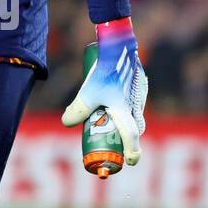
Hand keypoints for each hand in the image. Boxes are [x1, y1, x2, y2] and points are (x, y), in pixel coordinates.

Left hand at [60, 17, 147, 164]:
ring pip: (135, 112)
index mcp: (126, 111)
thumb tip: (67, 122)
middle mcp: (136, 104)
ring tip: (108, 115)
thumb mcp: (88, 92)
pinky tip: (114, 94)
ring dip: (126, 118)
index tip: (130, 161)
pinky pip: (134, 99)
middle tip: (115, 139)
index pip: (131, 136)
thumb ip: (77, 109)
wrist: (119, 45)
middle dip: (128, 136)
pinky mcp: (139, 83)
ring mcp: (140, 93)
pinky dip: (126, 103)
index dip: (132, 151)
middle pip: (135, 126)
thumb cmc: (105, 71)